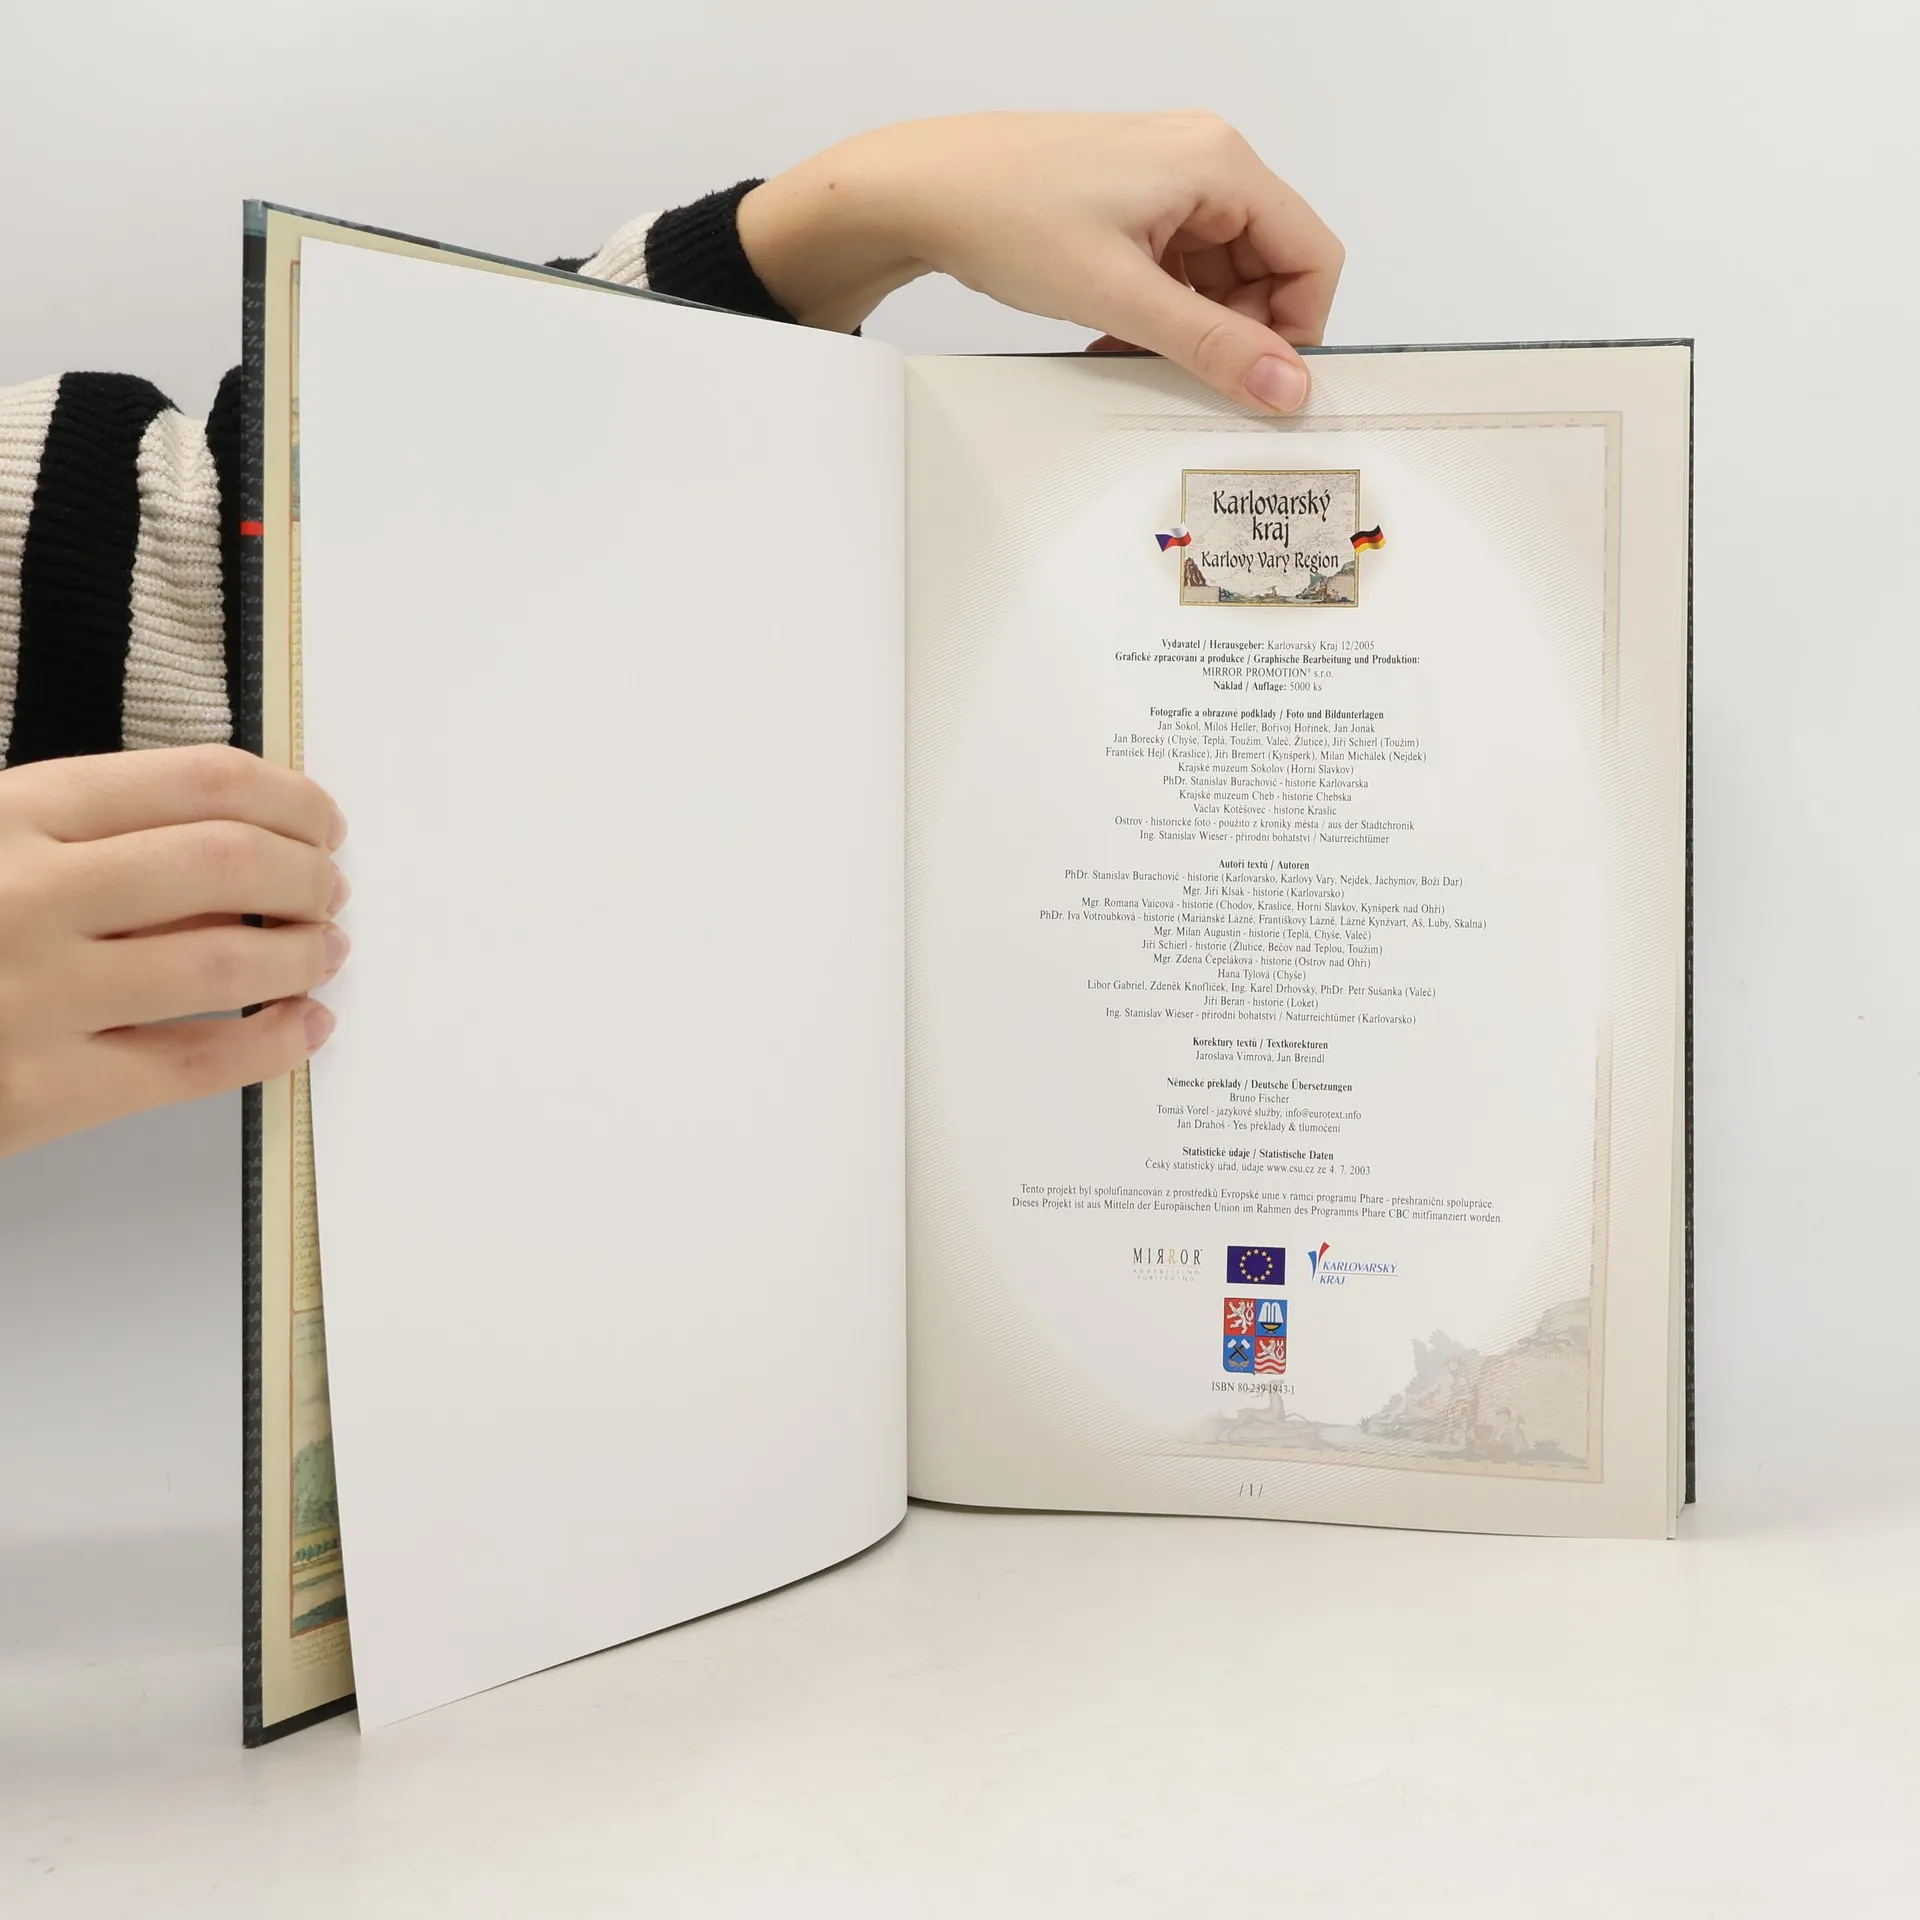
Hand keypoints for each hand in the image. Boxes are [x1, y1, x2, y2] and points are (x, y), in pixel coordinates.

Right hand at [0, 744, 348, 1157]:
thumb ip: (90, 832)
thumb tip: (245, 842)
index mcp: (12, 814)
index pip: (198, 780)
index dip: (289, 798)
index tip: (321, 819)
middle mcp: (28, 894)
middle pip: (229, 863)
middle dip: (307, 874)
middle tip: (330, 889)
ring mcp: (35, 996)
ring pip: (227, 962)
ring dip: (304, 954)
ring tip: (324, 951)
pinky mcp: (42, 1092)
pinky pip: (197, 1066)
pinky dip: (276, 1045)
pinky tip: (307, 1027)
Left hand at [738, 111, 1343, 413]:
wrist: (923, 192)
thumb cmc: (1005, 213)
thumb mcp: (1120, 295)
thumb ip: (1212, 346)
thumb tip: (1285, 384)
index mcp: (1219, 164)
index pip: (1311, 254)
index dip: (1296, 328)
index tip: (1262, 382)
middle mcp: (1203, 163)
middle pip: (1268, 269)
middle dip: (1235, 332)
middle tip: (1186, 374)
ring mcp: (1167, 184)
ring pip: (1220, 277)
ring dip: (1190, 328)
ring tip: (1133, 349)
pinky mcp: (1134, 206)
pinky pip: (1178, 271)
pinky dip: (1160, 312)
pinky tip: (1116, 335)